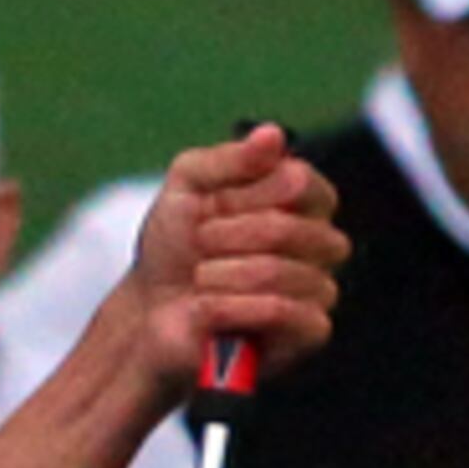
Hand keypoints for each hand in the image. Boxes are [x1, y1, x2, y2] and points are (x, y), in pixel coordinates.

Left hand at [123, 129, 342, 397]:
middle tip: (199, 247)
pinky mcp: (307, 333)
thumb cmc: (175, 247)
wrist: (150, 311)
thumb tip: (274, 134)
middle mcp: (318, 242)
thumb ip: (228, 158)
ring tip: (198, 281)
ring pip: (279, 273)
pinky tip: (207, 309)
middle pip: (288, 228)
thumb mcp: (186, 185)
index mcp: (300, 202)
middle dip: (228, 237)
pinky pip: (285, 313)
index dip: (247, 195)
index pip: (300, 181)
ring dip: (222, 276)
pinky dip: (234, 309)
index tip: (210, 207)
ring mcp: (318, 288)